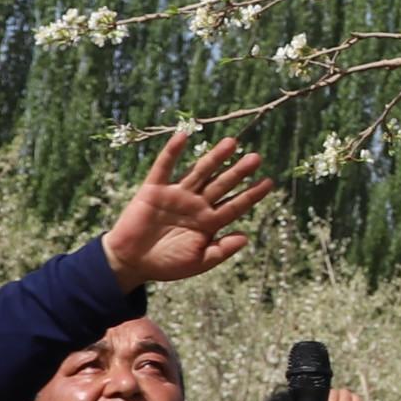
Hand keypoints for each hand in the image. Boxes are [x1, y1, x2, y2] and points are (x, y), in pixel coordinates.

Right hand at [101, 132, 274, 289]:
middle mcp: (196, 204)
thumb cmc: (166, 264)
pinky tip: (183, 136)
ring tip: (231, 143)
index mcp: (209, 222)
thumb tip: (246, 237)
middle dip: (238, 171)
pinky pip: (164, 167)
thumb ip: (221, 251)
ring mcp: (176, 194)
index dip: (251, 194)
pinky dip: (173, 152)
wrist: (131, 263)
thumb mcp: (197, 262)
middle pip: (221, 184)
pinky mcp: (154, 189)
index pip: (235, 205)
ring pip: (199, 171)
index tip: (269, 182)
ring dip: (214, 157)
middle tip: (256, 158)